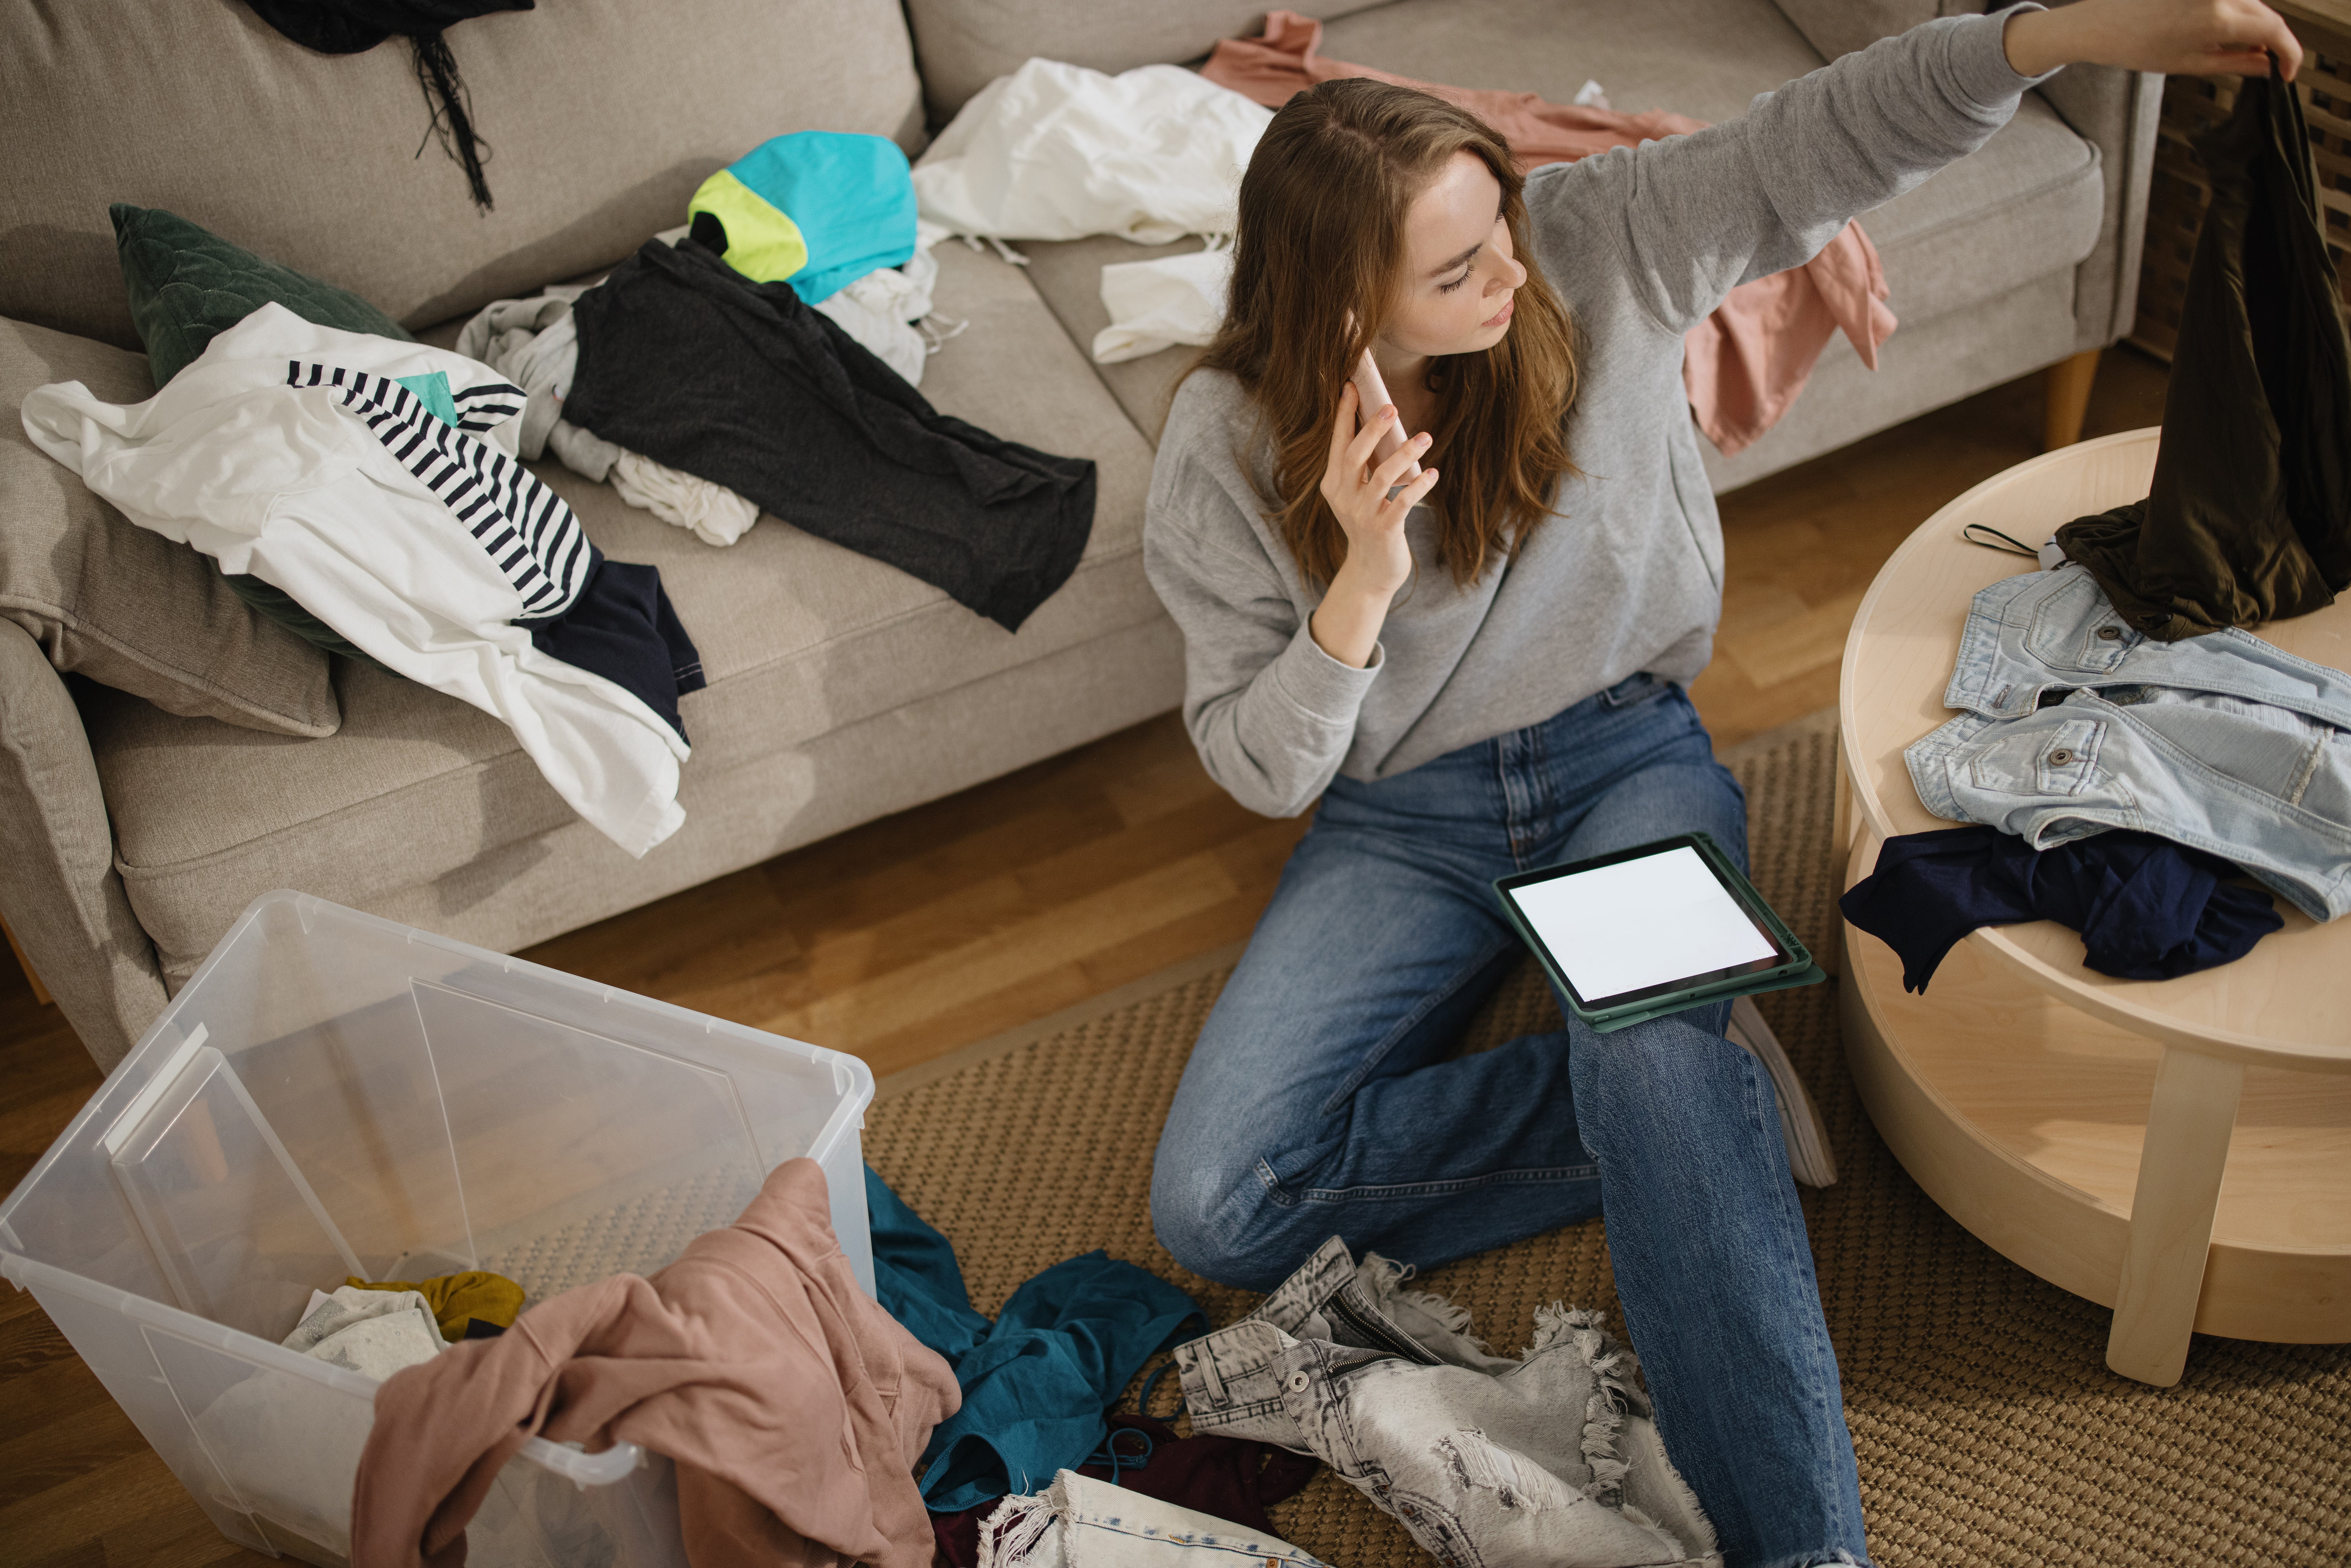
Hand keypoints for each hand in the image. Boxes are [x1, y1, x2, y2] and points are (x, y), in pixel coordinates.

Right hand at [1308, 381, 1438, 667]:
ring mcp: (1362, 515)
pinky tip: (1433, 473)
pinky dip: (1419, 487)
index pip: (1338, 443)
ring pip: (1381, 478)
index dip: (1344, 415)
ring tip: (1426, 436)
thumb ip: (1362, 466)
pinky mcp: (1383, 530)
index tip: (1351, 386)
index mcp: (1334, 484)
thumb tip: (1380, 424)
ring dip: (1404, 454)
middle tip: (1391, 406)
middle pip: (1355, 456)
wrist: (1370, 571)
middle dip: (1372, 429)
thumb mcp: (1357, 494)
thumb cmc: (1369, 523)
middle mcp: (1343, 498)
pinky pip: (1402, 503)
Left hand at [2003, 0, 2301, 81]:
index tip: (2288, 71)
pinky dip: (2237, 14)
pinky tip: (2221, 31)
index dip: (2290, 52)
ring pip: (2251, 4)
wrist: (2101, 24)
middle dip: (2272, 40)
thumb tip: (2268, 65)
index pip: (2274, 30)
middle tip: (2268, 63)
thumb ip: (2236, 63)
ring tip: (2239, 49)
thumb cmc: (2137, 46)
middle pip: (2267, 14)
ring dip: (2254, 26)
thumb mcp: (2190, 63)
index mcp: (2218, 19)